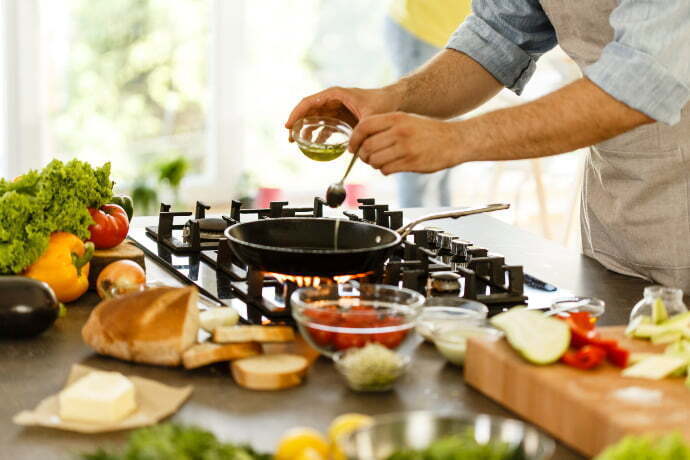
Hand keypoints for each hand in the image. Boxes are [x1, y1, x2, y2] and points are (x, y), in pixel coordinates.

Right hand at [285, 86, 400, 140]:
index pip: (309, 102)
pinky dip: (318, 135)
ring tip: (300, 145)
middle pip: (308, 111)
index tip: (289, 126)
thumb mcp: (371, 116)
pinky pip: (325, 126)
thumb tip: (353, 148)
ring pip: (315, 119)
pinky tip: (315, 147)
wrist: (393, 102)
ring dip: (306, 131)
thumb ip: (361, 131)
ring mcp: (335, 109)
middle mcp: (332, 100)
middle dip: (297, 125)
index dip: (296, 114)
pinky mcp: (340, 118)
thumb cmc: (382, 104)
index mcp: (335, 94)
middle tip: (291, 140)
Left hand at [350, 112, 465, 174]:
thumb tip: (362, 142)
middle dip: (363, 156)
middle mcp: (399, 131)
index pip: (363, 127)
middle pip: (366, 146)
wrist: (454, 140)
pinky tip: (391, 167)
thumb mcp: (406, 120)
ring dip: (374, 164)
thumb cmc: (428, 132)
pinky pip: (386, 170)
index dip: (353, 139)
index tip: (352, 147)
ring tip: (381, 162)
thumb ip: (385, 128)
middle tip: (367, 158)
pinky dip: (384, 171)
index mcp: (396, 118)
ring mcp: (405, 148)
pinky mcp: (411, 163)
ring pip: (375, 160)